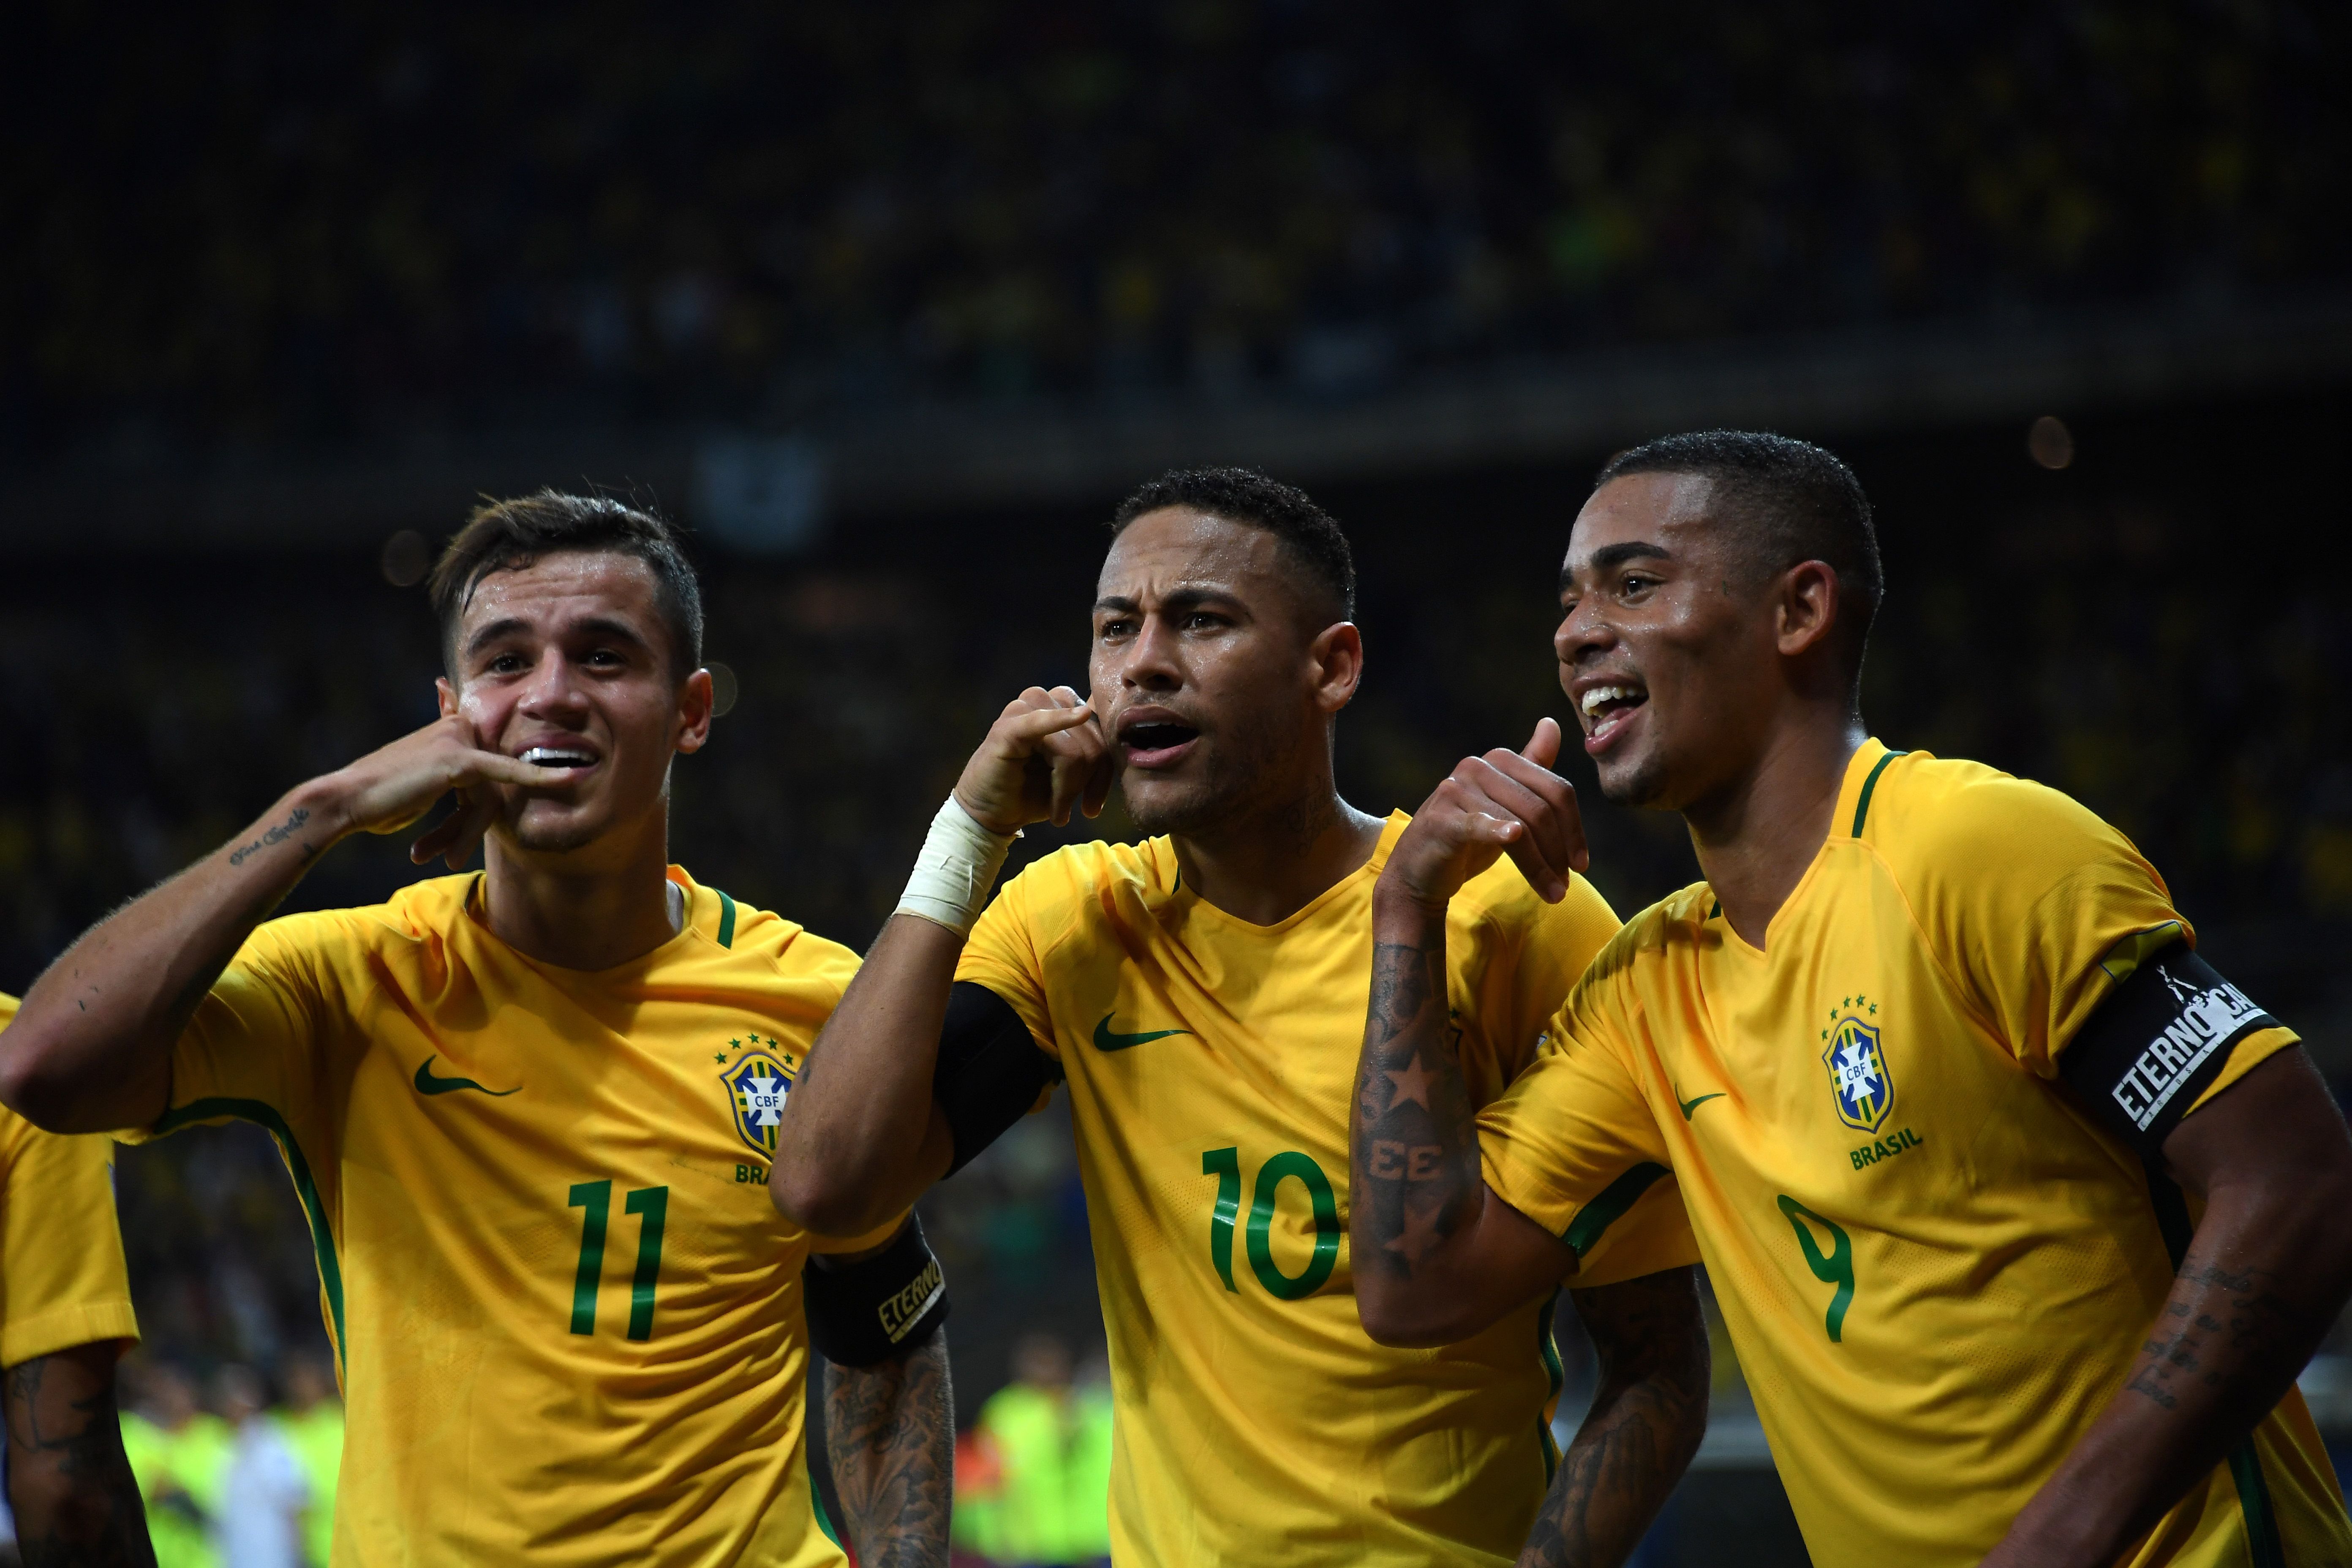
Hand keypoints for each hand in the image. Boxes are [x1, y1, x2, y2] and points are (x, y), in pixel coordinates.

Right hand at [310, 716, 579, 870]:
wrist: (346, 800)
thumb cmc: (379, 800)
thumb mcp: (420, 788)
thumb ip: (454, 783)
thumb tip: (470, 791)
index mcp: (451, 729)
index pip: (490, 768)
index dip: (486, 802)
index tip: (524, 794)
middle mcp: (458, 729)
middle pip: (491, 786)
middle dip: (469, 826)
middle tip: (444, 856)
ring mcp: (459, 741)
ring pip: (488, 797)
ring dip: (463, 833)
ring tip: (440, 856)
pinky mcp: (460, 761)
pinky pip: (507, 775)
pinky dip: (540, 780)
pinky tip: (570, 780)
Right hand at [952, 686, 1111, 833]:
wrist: (989, 815)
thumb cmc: (1031, 794)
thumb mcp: (1072, 773)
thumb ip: (1093, 749)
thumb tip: (1127, 729)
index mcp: (1059, 706)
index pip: (1101, 728)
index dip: (1105, 768)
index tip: (1093, 805)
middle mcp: (1043, 701)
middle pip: (1093, 740)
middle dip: (1088, 783)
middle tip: (1074, 811)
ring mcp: (1023, 712)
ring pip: (1075, 748)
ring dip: (1069, 786)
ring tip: (1059, 809)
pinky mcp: (1007, 728)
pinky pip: (1041, 723)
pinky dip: (1059, 722)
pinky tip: (1077, 720)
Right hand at [1380, 718, 1588, 909]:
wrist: (1418, 868)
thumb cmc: (1467, 836)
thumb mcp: (1504, 802)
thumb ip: (1530, 766)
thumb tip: (1551, 723)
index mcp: (1499, 760)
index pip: (1556, 790)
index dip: (1575, 829)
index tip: (1581, 863)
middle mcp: (1477, 767)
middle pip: (1539, 809)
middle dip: (1558, 852)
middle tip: (1565, 887)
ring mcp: (1456, 790)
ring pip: (1518, 826)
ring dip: (1539, 866)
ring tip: (1554, 894)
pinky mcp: (1441, 818)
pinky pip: (1477, 824)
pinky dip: (1497, 830)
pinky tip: (1513, 836)